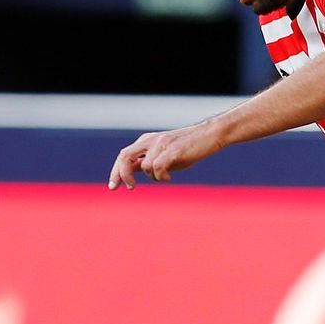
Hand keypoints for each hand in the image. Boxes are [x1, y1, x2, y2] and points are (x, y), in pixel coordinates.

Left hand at [108, 123, 223, 188]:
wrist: (210, 135)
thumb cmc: (189, 148)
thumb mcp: (164, 155)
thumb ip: (148, 161)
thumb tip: (133, 172)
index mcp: (146, 141)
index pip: (124, 156)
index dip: (116, 172)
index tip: (114, 187)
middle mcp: (150, 141)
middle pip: (124, 156)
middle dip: (120, 174)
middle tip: (125, 188)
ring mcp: (161, 144)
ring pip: (145, 167)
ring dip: (153, 177)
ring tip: (166, 177)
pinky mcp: (172, 150)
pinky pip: (157, 167)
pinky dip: (161, 176)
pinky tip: (169, 177)